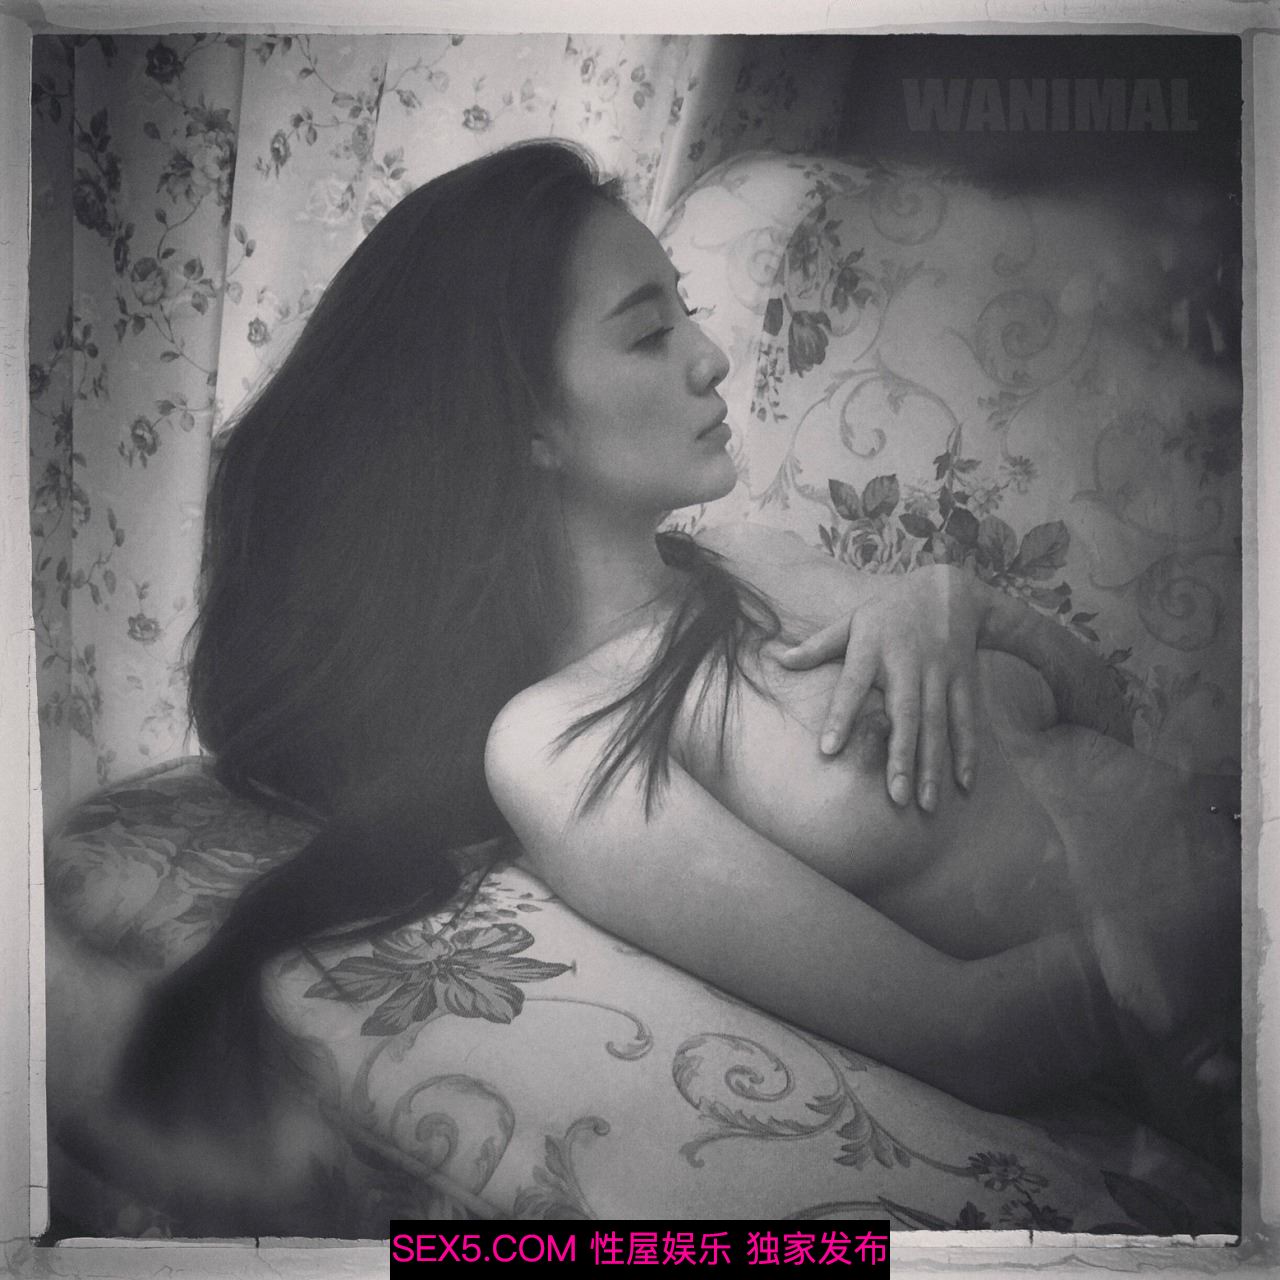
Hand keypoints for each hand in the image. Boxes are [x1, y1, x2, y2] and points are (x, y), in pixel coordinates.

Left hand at [775, 565, 989, 810]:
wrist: (948, 589)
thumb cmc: (887, 612)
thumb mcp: (852, 621)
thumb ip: (818, 646)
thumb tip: (779, 660)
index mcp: (872, 648)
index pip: (852, 685)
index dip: (840, 716)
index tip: (827, 749)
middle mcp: (907, 663)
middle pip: (905, 714)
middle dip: (902, 756)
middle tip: (895, 798)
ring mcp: (939, 673)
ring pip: (938, 724)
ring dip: (933, 764)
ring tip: (925, 803)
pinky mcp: (965, 679)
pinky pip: (967, 719)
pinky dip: (968, 751)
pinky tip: (964, 783)